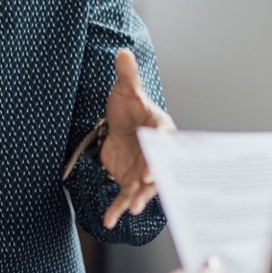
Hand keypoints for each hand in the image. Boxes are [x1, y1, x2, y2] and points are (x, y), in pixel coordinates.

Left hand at [101, 49, 175, 228]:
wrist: (120, 124)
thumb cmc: (129, 106)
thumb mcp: (126, 90)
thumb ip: (127, 74)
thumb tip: (123, 52)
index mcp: (160, 129)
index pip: (162, 141)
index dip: (158, 154)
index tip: (150, 167)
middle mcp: (156, 152)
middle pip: (157, 168)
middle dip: (151, 182)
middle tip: (144, 192)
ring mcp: (145, 168)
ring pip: (143, 188)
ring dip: (137, 199)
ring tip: (129, 210)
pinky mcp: (131, 181)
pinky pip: (125, 196)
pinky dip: (118, 208)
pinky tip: (109, 220)